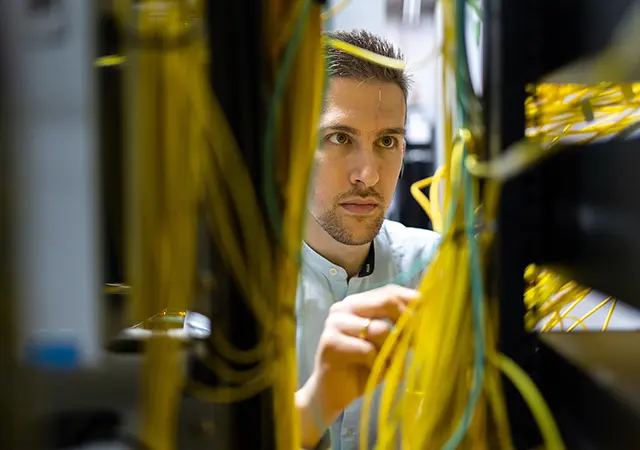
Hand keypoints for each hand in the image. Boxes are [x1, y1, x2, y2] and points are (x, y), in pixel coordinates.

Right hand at [296, 284, 419, 448]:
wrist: (331, 393)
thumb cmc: (361, 367)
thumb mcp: (384, 344)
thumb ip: (398, 327)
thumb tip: (425, 314)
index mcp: (356, 303)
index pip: (389, 291)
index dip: (411, 302)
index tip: (427, 320)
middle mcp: (343, 308)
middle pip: (386, 301)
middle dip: (407, 322)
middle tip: (415, 343)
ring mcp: (334, 324)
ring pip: (380, 329)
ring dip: (392, 351)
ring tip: (391, 365)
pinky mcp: (330, 343)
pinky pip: (368, 350)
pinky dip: (378, 364)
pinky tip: (376, 372)